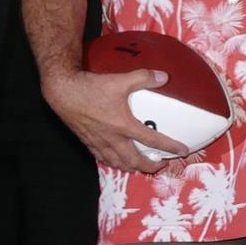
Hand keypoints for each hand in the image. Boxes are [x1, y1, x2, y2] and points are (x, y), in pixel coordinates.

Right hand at [40, 67, 187, 174]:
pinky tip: (115, 159)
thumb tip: (164, 77)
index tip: (182, 151)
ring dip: (131, 167)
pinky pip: (103, 158)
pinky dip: (113, 162)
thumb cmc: (91, 87)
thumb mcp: (119, 80)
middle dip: (150, 166)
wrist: (63, 92)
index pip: (152, 141)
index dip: (170, 148)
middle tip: (160, 165)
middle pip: (135, 161)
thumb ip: (143, 78)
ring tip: (139, 166)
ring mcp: (99, 143)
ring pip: (118, 163)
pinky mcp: (87, 142)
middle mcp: (113, 139)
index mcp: (124, 125)